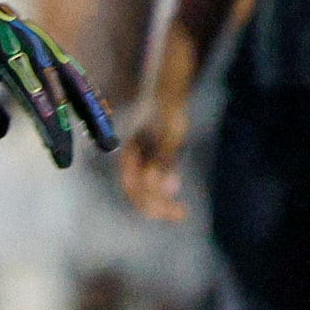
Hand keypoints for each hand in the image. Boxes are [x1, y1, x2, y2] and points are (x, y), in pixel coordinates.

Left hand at [0, 0, 116, 169]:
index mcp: (9, 52)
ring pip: (78, 82)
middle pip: (62, 90)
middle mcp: (34, 48)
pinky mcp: (51, 51)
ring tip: (109, 144)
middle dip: (74, 126)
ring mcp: (46, 48)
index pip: (35, 94)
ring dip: (95, 112)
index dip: (49, 123)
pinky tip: (100, 121)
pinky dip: (90, 98)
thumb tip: (2, 131)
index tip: (58, 150)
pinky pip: (76, 76)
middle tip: (78, 159)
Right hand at [119, 94, 189, 222]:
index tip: (171, 208)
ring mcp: (140, 161)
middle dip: (157, 206)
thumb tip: (162, 188)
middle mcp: (131, 162)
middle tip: (180, 214)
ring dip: (160, 201)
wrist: (165, 96)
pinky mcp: (150, 159)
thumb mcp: (169, 137)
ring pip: (145, 188)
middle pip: (138, 192)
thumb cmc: (166, 113)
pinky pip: (152, 181)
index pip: (134, 188)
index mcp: (129, 157)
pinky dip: (162, 190)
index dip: (150, 202)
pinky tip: (174, 191)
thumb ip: (163, 162)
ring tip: (179, 210)